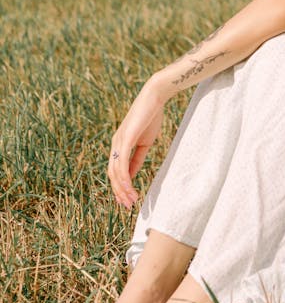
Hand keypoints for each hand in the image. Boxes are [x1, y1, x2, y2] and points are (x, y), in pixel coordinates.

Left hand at [107, 76, 166, 208]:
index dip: (119, 186)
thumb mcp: (145, 142)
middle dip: (118, 192)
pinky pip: (122, 163)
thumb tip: (131, 175)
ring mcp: (118, 141)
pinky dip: (124, 178)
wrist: (155, 97)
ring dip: (122, 189)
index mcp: (119, 145)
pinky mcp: (125, 139)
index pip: (115, 170)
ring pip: (115, 171)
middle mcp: (115, 144)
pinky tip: (129, 187)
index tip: (127, 199)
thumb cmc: (151, 117)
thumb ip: (137, 158)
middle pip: (112, 174)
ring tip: (131, 200)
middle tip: (127, 205)